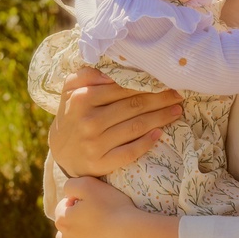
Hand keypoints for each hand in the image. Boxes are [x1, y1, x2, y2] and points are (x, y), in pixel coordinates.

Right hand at [48, 67, 182, 177]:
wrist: (61, 151)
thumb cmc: (72, 114)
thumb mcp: (71, 89)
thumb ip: (87, 74)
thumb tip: (111, 74)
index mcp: (82, 99)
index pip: (122, 88)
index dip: (146, 84)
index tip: (165, 82)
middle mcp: (88, 121)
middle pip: (133, 107)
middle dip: (160, 99)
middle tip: (178, 95)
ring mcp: (94, 144)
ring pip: (135, 127)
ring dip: (160, 118)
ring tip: (176, 111)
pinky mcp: (100, 163)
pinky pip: (129, 152)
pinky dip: (146, 143)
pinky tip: (160, 134)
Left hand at [55, 177, 179, 237]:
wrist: (136, 234)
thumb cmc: (114, 207)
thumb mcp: (89, 184)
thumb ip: (72, 185)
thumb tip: (68, 194)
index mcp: (64, 222)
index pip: (63, 208)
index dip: (77, 201)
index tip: (94, 199)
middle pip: (66, 236)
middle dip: (77, 229)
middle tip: (98, 219)